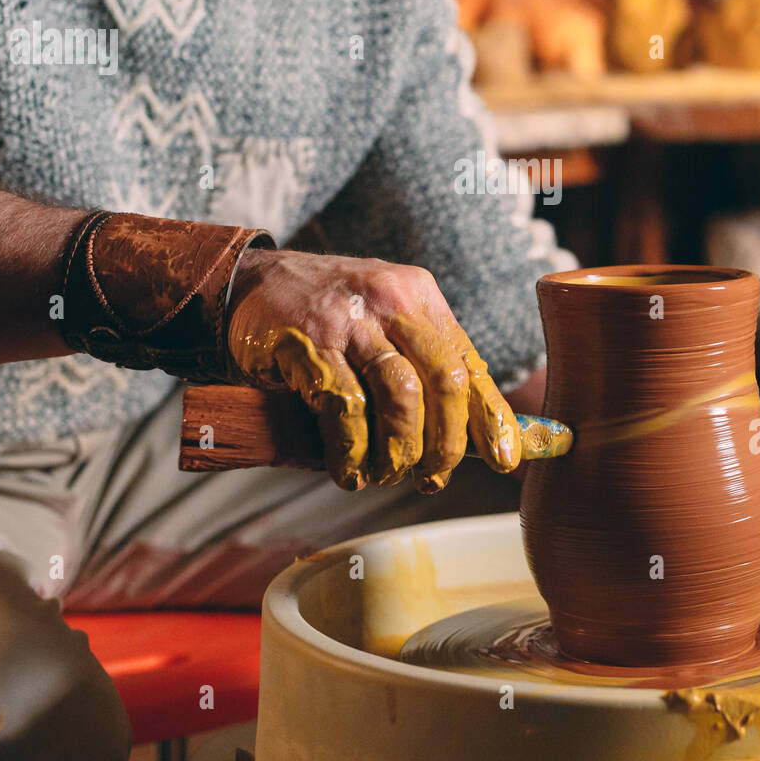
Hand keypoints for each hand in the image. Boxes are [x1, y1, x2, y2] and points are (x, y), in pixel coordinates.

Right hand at [225, 250, 520, 492]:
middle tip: (432, 478)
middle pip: (445, 379)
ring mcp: (349, 320)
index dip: (493, 416)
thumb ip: (427, 369)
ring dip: (399, 450)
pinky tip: (347, 469)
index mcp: (420, 297)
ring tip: (386, 474)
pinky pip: (344, 407)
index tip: (508, 459)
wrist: (251, 282)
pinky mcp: (306, 343)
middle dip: (447, 443)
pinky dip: (351, 450)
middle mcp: (392, 301)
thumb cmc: (329, 317)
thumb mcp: (385, 325)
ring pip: (400, 395)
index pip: (470, 362)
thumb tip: (487, 435)